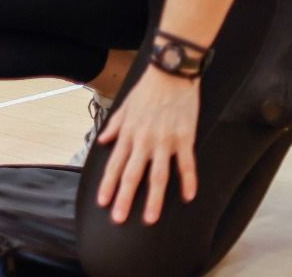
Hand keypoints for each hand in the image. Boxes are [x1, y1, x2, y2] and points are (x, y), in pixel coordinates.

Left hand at [95, 67, 200, 225]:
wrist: (170, 73)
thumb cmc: (147, 90)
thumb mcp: (124, 106)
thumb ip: (114, 126)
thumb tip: (103, 141)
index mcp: (128, 134)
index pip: (115, 164)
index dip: (108, 185)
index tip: (103, 202)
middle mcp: (144, 141)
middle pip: (133, 175)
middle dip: (124, 198)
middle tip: (119, 219)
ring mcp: (165, 141)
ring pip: (158, 176)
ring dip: (154, 199)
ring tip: (150, 218)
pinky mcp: (185, 138)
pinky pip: (187, 164)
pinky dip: (188, 181)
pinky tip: (188, 197)